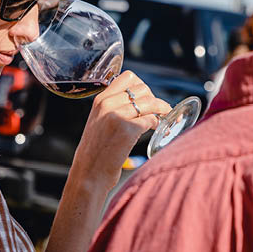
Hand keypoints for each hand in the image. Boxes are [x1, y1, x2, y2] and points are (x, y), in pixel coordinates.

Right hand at [72, 71, 170, 188]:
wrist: (89, 173)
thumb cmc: (96, 150)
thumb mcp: (98, 121)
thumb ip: (112, 107)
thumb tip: (138, 99)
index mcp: (101, 100)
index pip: (128, 77)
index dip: (141, 87)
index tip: (146, 97)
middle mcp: (108, 105)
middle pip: (142, 88)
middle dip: (153, 98)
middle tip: (156, 109)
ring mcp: (118, 116)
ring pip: (150, 102)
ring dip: (161, 108)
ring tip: (163, 116)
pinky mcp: (128, 130)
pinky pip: (151, 120)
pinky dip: (157, 124)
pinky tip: (156, 129)